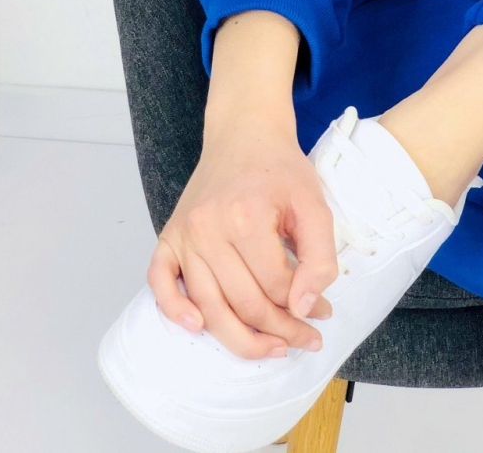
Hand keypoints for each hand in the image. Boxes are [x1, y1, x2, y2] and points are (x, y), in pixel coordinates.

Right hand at [146, 119, 338, 359]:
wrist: (244, 134)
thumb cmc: (280, 169)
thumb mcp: (314, 203)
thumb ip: (318, 255)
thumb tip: (305, 306)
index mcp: (247, 217)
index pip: (276, 285)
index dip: (304, 307)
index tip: (323, 313)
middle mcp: (209, 228)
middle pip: (244, 303)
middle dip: (279, 330)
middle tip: (304, 339)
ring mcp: (185, 234)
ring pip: (208, 306)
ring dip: (240, 339)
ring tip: (271, 348)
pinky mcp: (169, 236)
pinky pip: (160, 281)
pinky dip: (172, 309)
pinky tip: (196, 326)